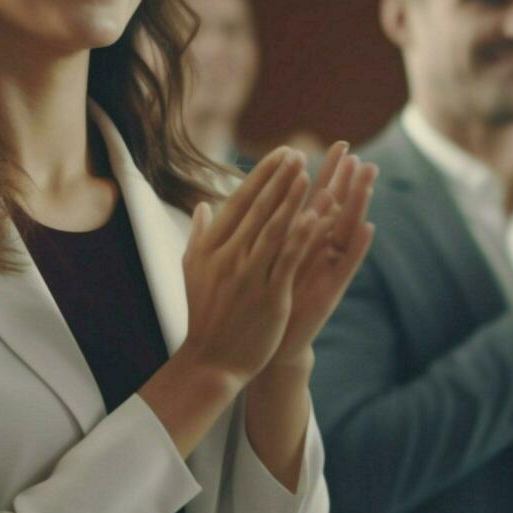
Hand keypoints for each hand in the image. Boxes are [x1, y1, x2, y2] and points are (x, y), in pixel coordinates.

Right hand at [175, 147, 315, 383]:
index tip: (281, 154)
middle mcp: (228, 257)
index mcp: (212, 247)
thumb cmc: (205, 314)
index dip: (262, 177)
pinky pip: (288, 260)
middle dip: (279, 179)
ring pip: (274, 229)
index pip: (239, 202)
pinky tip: (319, 217)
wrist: (213, 360)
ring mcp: (248, 276)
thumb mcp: (193, 270)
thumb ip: (200, 236)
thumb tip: (203, 206)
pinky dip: (302, 237)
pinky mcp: (269, 296)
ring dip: (292, 199)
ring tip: (309, 173)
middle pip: (258, 210)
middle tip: (298, 153)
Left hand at [267, 142, 378, 369]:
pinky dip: (357, 247)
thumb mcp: (261, 256)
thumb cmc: (260, 299)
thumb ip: (263, 226)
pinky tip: (368, 226)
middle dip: (349, 181)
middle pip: (339, 208)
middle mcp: (319, 249)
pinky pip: (346, 265)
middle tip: (363, 155)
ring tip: (369, 179)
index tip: (339, 144)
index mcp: (301, 237)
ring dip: (358, 204)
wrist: (266, 343)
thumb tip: (259, 195)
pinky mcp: (330, 289)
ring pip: (346, 229)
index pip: (318, 196)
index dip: (329, 172)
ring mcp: (327, 268)